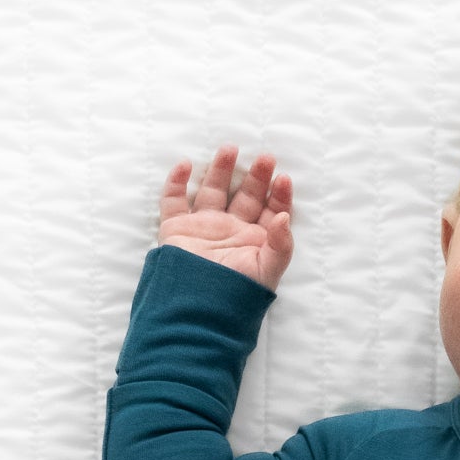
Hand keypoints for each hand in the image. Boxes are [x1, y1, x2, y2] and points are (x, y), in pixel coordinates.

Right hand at [157, 143, 293, 290]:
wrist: (200, 310)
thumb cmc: (237, 295)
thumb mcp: (267, 272)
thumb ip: (281, 245)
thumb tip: (286, 216)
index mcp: (253, 241)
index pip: (270, 211)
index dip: (279, 195)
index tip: (284, 179)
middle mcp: (230, 231)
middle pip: (244, 195)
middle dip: (256, 176)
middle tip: (266, 158)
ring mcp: (203, 228)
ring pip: (212, 190)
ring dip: (220, 169)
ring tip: (230, 149)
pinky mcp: (177, 229)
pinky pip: (173, 200)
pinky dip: (176, 182)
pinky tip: (185, 165)